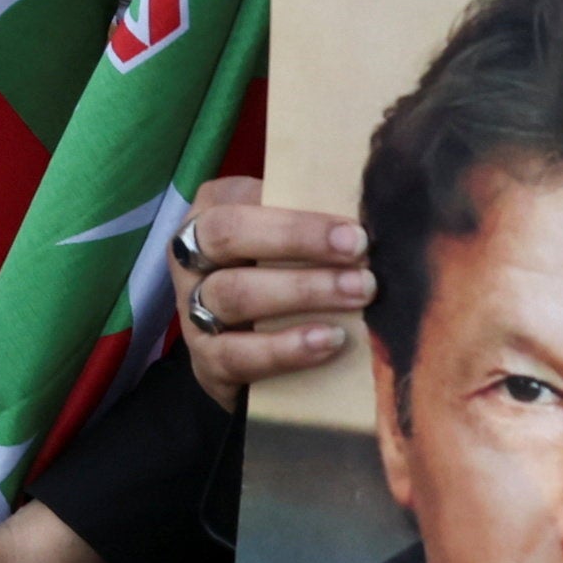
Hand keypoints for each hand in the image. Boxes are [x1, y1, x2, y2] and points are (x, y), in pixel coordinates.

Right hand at [176, 175, 365, 409]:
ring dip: (301, 291)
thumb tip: (372, 211)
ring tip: (357, 294)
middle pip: (226, 234)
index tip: (355, 229)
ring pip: (232, 293)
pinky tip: (329, 341)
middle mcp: (190, 259)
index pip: (240, 199)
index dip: (297, 215)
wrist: (260, 363)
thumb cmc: (286, 281)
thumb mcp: (291, 244)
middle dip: (296, 238)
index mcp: (209, 214)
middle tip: (360, 252)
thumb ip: (314, 223)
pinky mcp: (205, 362)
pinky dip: (285, 348)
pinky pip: (236, 355)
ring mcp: (191, 311)